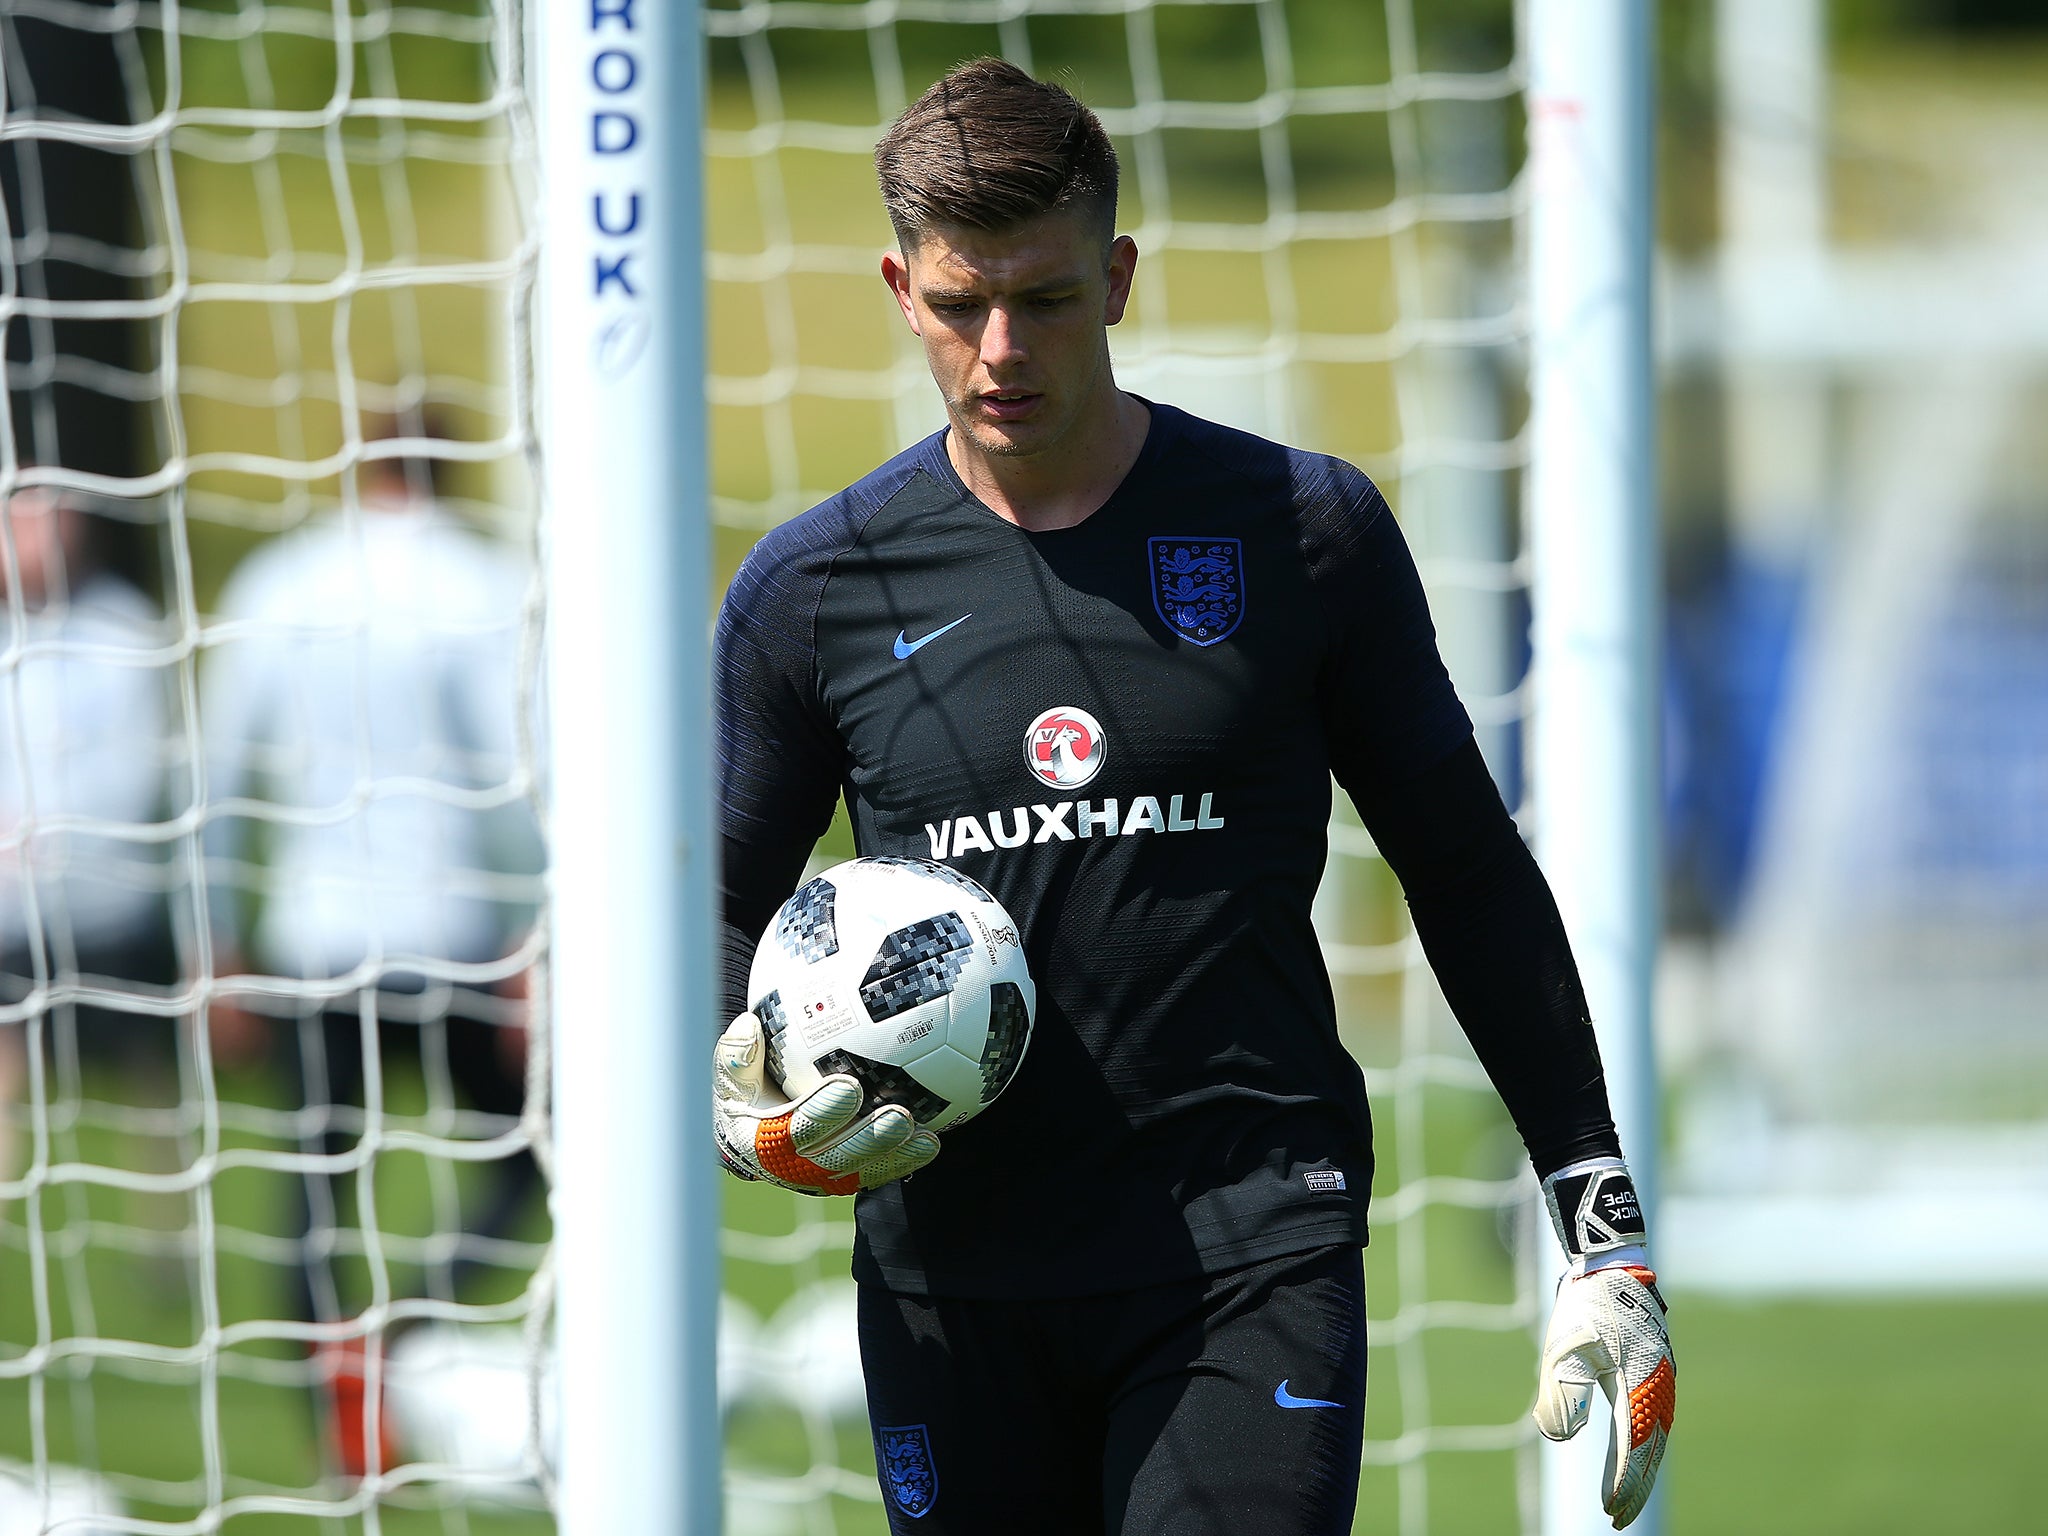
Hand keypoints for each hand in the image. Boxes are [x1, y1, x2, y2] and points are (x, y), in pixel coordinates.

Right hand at [712, 1012, 939, 1194]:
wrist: (752, 1134)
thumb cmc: (747, 1093)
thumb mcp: (731, 1075)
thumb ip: (736, 1054)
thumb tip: (748, 1024)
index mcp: (763, 1143)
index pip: (795, 1130)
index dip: (822, 1112)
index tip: (849, 1086)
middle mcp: (795, 1168)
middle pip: (836, 1159)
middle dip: (869, 1139)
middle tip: (899, 1117)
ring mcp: (824, 1178)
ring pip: (863, 1171)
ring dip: (895, 1155)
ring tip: (924, 1137)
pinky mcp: (848, 1178)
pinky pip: (879, 1172)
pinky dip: (906, 1161)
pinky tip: (932, 1141)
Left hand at [1534, 1262, 1674, 1528]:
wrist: (1610, 1265)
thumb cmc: (1585, 1306)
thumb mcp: (1565, 1347)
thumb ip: (1563, 1392)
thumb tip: (1558, 1438)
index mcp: (1638, 1383)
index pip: (1633, 1447)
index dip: (1622, 1482)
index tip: (1608, 1510)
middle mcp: (1657, 1385)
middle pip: (1650, 1449)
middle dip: (1635, 1487)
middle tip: (1617, 1518)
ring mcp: (1662, 1377)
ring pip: (1656, 1436)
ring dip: (1642, 1469)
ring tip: (1624, 1497)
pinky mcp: (1657, 1369)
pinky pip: (1655, 1417)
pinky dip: (1646, 1444)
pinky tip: (1633, 1456)